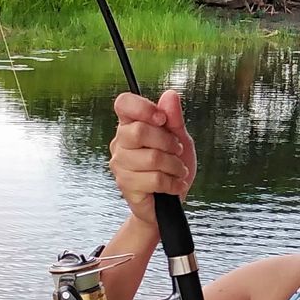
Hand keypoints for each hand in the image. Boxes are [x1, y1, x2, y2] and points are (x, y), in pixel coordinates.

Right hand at [108, 89, 196, 227]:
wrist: (168, 204)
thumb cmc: (171, 169)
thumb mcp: (179, 139)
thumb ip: (174, 118)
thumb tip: (170, 95)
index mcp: (130, 126)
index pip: (123, 104)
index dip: (143, 107)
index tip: (162, 119)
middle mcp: (120, 143)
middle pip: (139, 131)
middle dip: (167, 142)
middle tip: (176, 151)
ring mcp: (120, 165)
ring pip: (151, 158)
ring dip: (174, 166)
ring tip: (177, 171)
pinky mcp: (125, 185)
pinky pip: (154, 179)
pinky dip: (172, 183)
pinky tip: (174, 185)